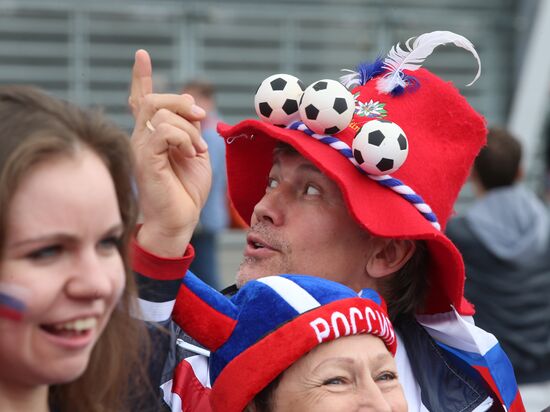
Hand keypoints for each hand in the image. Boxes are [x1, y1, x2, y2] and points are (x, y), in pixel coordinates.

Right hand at [129, 50, 211, 256]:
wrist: (180, 221)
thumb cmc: (187, 191)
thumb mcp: (196, 153)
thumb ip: (191, 129)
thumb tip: (190, 103)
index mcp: (153, 136)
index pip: (141, 100)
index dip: (140, 77)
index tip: (141, 54)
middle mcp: (141, 138)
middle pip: (152, 99)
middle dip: (182, 102)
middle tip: (202, 117)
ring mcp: (140, 148)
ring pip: (159, 113)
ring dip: (189, 128)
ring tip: (197, 151)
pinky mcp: (144, 159)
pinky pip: (163, 131)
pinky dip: (184, 138)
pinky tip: (191, 154)